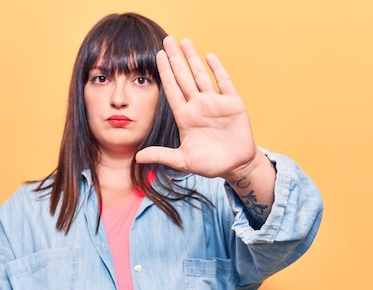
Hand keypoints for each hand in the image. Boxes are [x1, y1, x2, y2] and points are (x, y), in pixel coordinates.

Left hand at [136, 36, 256, 179]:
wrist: (235, 166)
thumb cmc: (209, 163)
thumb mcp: (183, 160)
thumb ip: (161, 155)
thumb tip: (137, 158)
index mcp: (185, 116)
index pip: (172, 90)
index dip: (165, 73)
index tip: (157, 56)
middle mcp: (198, 105)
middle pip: (184, 77)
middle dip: (175, 58)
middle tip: (167, 40)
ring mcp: (215, 103)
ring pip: (202, 75)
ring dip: (193, 59)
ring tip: (185, 41)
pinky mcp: (233, 104)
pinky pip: (224, 82)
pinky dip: (218, 69)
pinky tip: (209, 56)